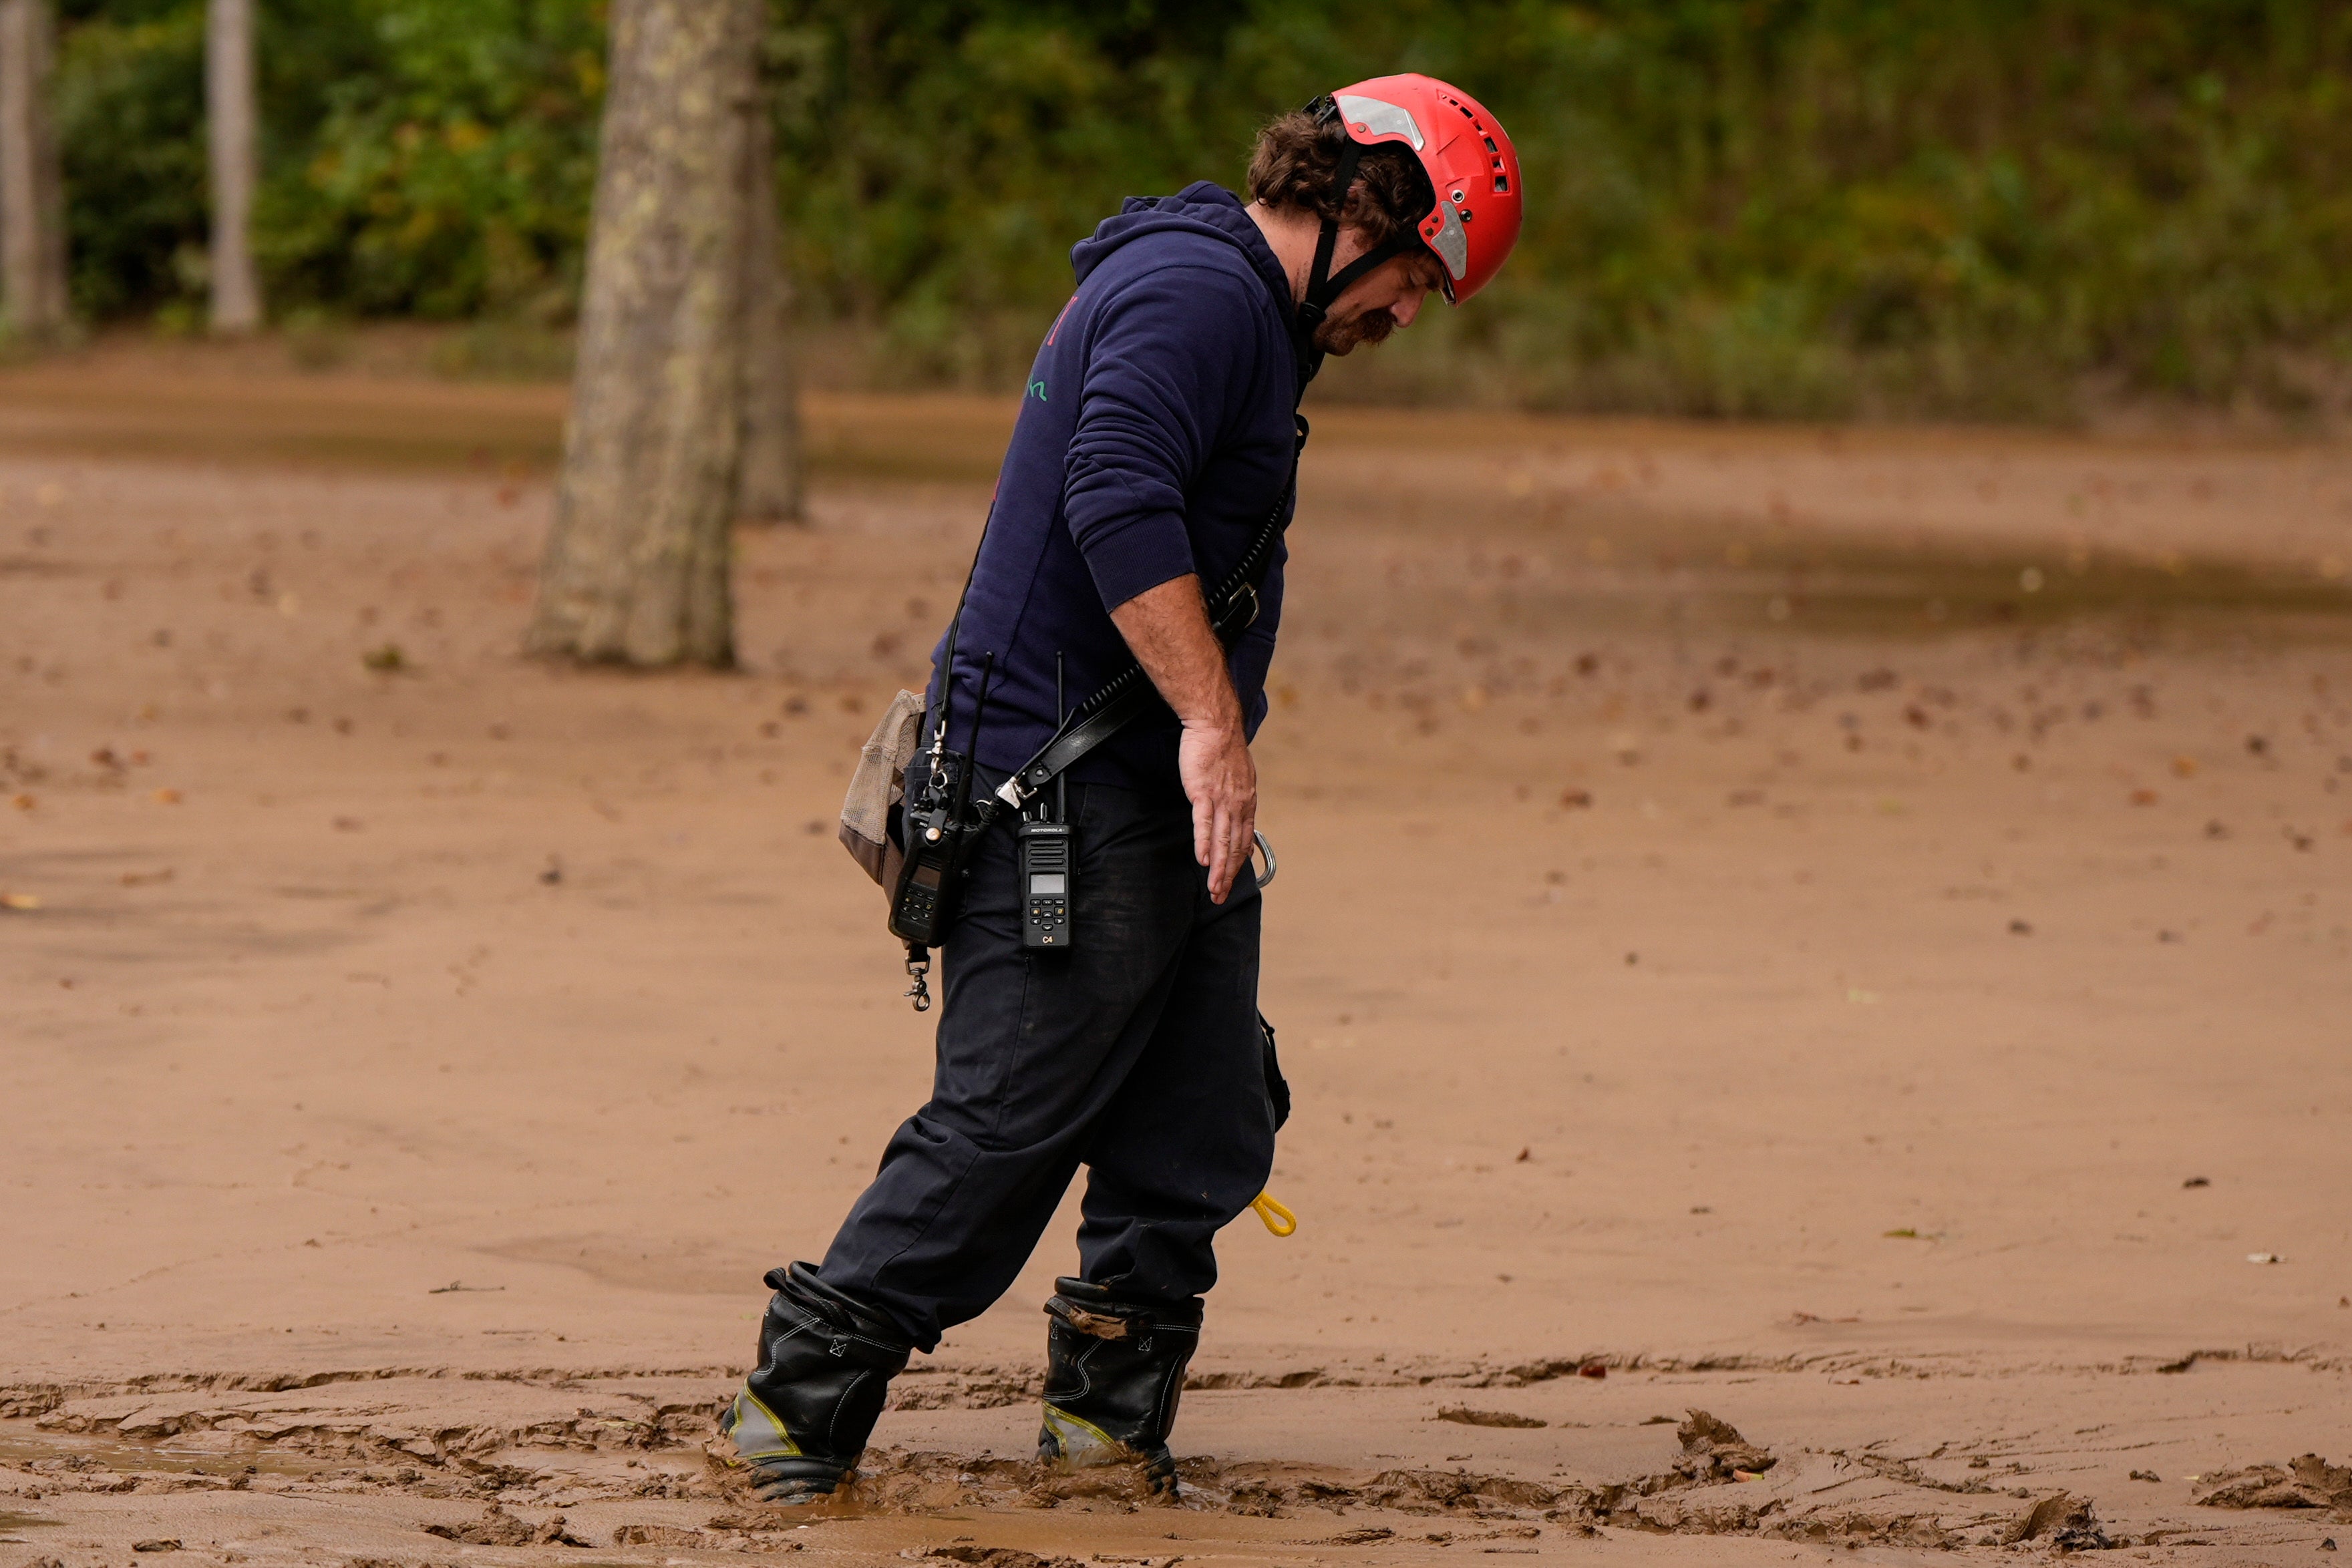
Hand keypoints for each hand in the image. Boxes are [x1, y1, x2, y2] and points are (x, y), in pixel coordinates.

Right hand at [1179, 717, 1255, 902]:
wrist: (1216, 725)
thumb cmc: (1223, 748)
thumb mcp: (1239, 777)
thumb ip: (1239, 801)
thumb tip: (1240, 820)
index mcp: (1247, 802)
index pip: (1244, 840)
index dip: (1238, 864)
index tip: (1232, 881)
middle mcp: (1238, 805)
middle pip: (1234, 847)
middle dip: (1228, 875)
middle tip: (1220, 896)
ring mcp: (1221, 800)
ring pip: (1221, 841)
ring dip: (1218, 868)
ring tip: (1214, 889)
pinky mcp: (1203, 792)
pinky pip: (1204, 823)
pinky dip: (1204, 844)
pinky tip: (1202, 860)